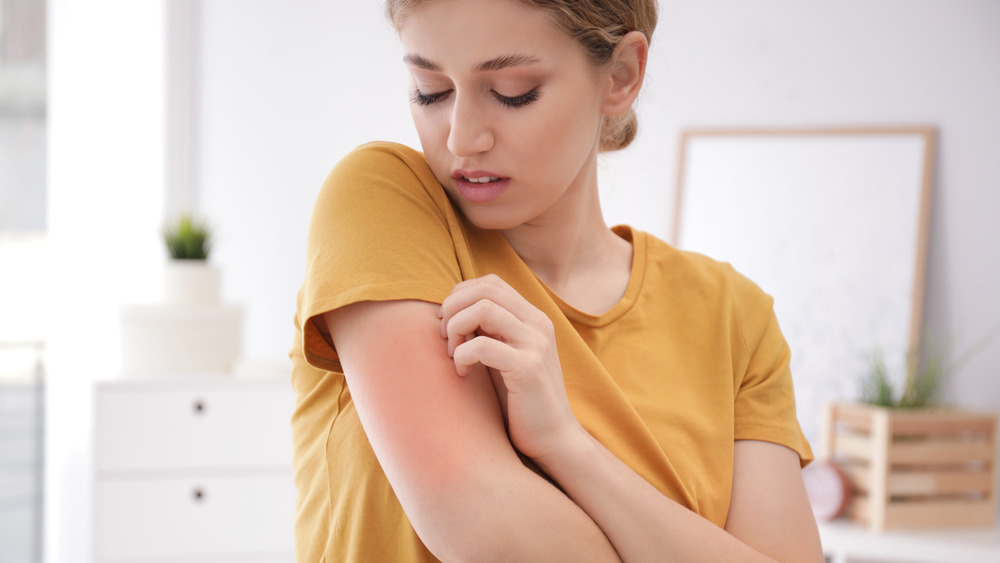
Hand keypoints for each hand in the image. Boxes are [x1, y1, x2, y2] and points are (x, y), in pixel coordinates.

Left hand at [439, 274, 579, 459]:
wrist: (553, 438)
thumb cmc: (520, 399)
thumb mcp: (504, 355)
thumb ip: (489, 330)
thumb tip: (450, 310)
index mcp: (533, 317)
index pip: (490, 282)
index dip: (460, 296)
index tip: (448, 324)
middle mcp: (538, 324)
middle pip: (484, 289)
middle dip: (453, 308)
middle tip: (444, 337)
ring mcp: (536, 344)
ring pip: (483, 309)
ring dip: (456, 328)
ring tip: (453, 354)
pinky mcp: (528, 369)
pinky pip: (482, 346)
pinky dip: (462, 356)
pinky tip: (463, 373)